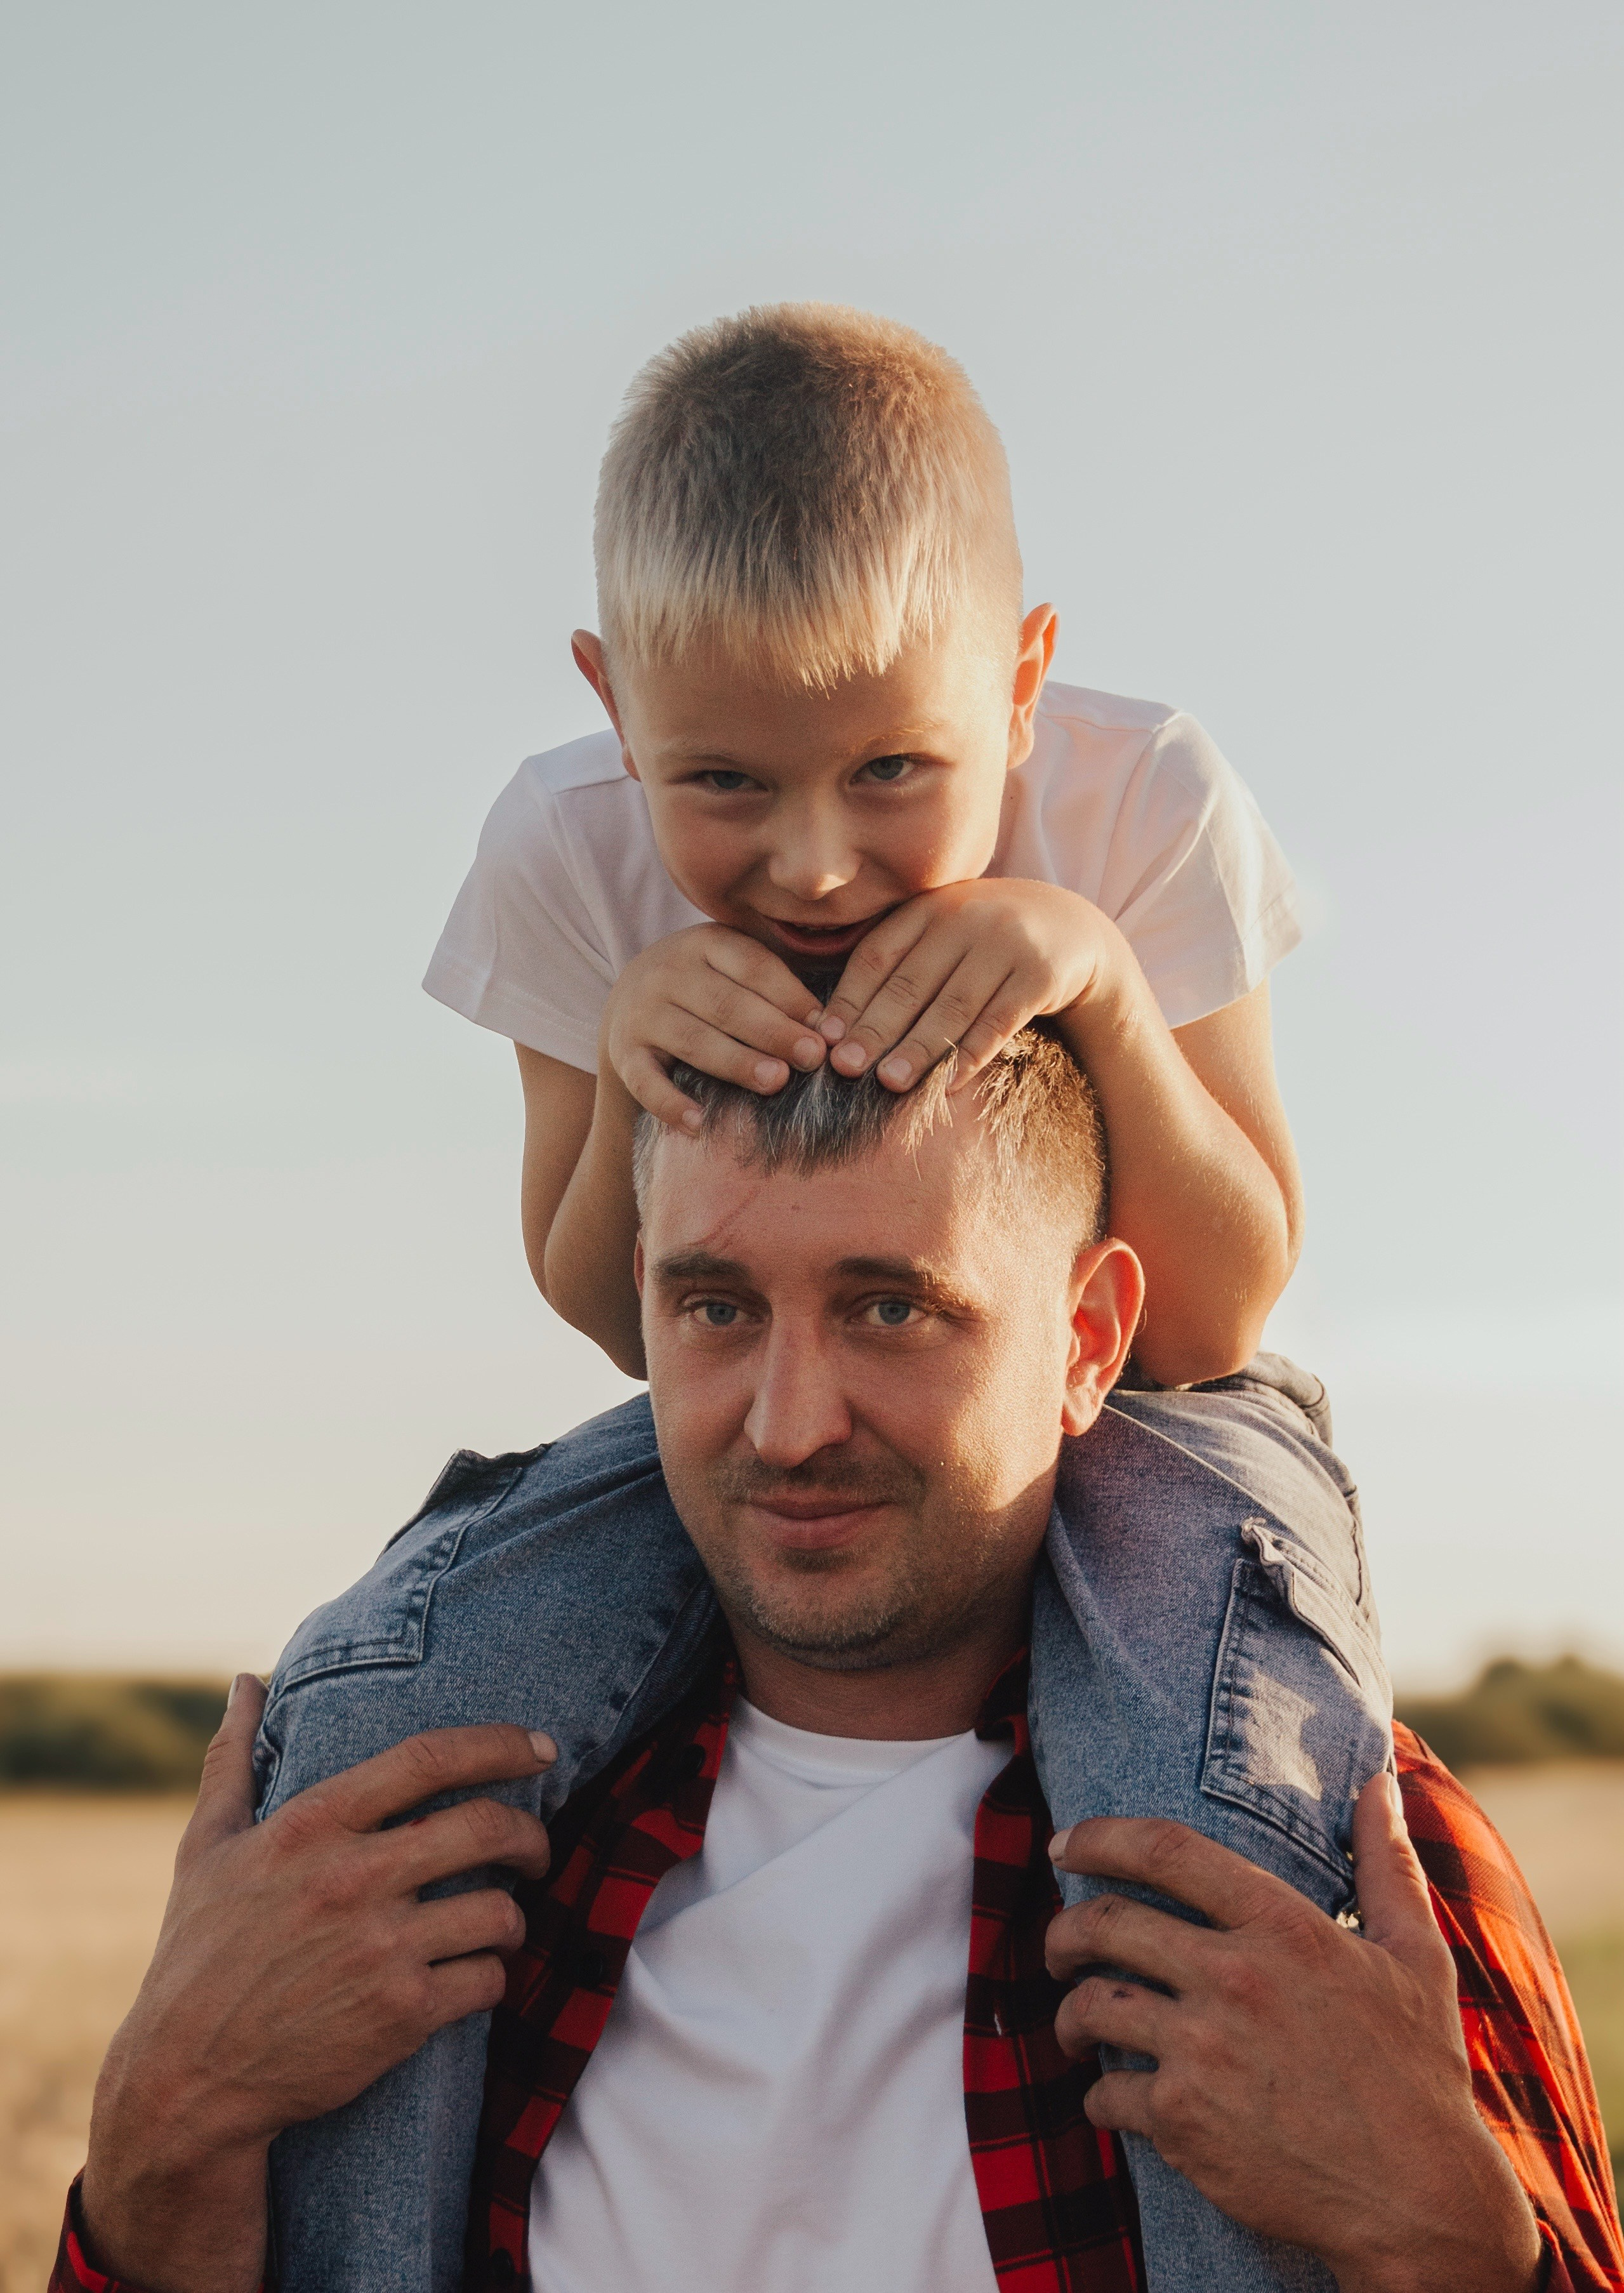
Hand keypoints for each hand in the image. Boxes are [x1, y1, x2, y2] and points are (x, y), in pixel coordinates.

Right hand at [80, 1675, 556, 2292]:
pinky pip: (489, 1978)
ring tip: (500, 1922)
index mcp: (311, 1827)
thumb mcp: (204, 1849)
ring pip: (499, 1910)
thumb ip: (232, 1759)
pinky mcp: (402, 2015)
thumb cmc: (196, 1956)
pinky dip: (494, 1976)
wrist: (185, 2082)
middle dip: (531, 1836)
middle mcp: (351, 1879)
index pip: (428, 1758)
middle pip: (486, 1828)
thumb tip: (246, 1681)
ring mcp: (380, 1948)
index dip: (499, 1745)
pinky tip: (475, 1976)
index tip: (541, 1747)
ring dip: (514, 1916)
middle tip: (536, 1848)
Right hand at [604, 923, 828, 1127]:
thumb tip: (829, 1028)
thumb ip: (777, 988)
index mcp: (705, 942)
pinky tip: (698, 1124)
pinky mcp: (624, 1053)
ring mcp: (642, 1012)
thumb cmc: (708, 988)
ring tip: (775, 1081)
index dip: (792, 997)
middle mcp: (667, 972)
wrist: (630, 1002)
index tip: (826, 1028)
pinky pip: (646, 1082)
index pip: (753, 967)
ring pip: (693, 1040)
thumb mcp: (734, 968)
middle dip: (772, 1032)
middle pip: (727, 1004)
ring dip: (736, 1062)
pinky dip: (670, 1104)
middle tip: (811, 1057)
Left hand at [817, 879, 1123, 1090]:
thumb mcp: (942, 933)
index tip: (824, 1039)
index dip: (849, 999)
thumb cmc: (984, 941)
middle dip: (875, 1029)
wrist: (1070, 928)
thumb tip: (835, 1025)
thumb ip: (899, 961)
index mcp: (928, 907)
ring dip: (919, 1048)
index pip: (877, 956)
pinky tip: (947, 1084)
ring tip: (889, 1082)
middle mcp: (965, 918)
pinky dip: (971, 1054)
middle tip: (845, 1068)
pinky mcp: (1040, 974)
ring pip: (953, 1006)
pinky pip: (999, 1021)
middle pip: (910, 983)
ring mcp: (1005, 944)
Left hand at [1045, 1777, 1542, 2292]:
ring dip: (1069, 2014)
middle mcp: (1234, 1980)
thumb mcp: (1418, 1957)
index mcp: (1282, 1929)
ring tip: (1074, 2025)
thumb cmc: (1420, 2074)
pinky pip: (1106, 2094)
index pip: (1166, 1851)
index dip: (1100, 1837)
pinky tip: (1112, 2100)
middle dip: (1064, 1931)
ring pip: (1092, 2007)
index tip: (1066, 1843)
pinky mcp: (1185, 2122)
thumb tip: (1380, 1782)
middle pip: (1106, 1923)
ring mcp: (1204, 2051)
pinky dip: (1098, 2098)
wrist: (1419, 2199)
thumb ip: (1386, 1862)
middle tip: (1059, 1948)